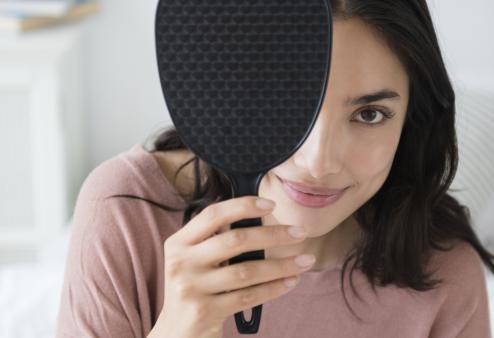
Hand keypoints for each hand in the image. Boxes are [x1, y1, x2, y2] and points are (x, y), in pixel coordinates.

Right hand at [156, 196, 313, 337]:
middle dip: (273, 235)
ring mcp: (190, 288)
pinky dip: (273, 288)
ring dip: (281, 265)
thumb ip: (214, 240)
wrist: (176, 332)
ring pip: (246, 271)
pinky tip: (290, 281)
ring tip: (305, 261)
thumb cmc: (194, 288)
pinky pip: (247, 296)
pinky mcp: (203, 312)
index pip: (213, 215)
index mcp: (178, 243)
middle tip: (299, 233)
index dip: (243, 206)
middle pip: (235, 240)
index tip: (271, 205)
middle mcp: (180, 263)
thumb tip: (257, 218)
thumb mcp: (193, 260)